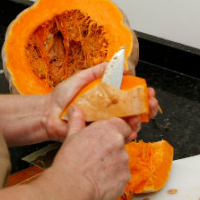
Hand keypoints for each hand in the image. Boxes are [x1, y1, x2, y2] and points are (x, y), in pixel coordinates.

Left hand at [43, 64, 159, 142]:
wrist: (48, 114)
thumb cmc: (62, 97)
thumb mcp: (81, 78)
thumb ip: (97, 71)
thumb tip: (116, 63)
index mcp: (106, 97)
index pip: (129, 95)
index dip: (141, 94)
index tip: (149, 91)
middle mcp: (108, 111)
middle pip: (133, 110)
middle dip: (147, 107)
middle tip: (152, 103)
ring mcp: (104, 124)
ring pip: (128, 124)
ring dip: (140, 120)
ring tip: (143, 115)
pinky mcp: (99, 136)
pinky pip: (116, 137)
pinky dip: (127, 134)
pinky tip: (132, 129)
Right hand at [52, 108, 132, 199]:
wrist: (71, 187)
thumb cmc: (69, 161)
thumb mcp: (70, 136)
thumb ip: (77, 121)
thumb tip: (75, 109)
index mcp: (108, 129)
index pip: (123, 126)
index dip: (115, 132)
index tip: (106, 139)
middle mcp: (120, 144)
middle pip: (120, 145)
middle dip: (111, 150)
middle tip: (94, 158)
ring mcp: (124, 162)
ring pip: (121, 162)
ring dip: (112, 165)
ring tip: (94, 172)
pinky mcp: (125, 179)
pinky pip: (121, 177)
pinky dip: (113, 179)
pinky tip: (99, 182)